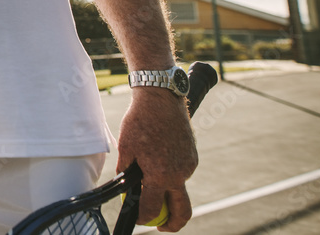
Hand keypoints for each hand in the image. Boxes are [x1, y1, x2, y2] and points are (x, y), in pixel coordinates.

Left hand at [116, 88, 197, 231]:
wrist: (161, 98)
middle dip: (172, 224)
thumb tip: (126, 189)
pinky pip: (182, 172)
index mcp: (160, 174)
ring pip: (179, 188)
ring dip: (167, 191)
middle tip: (161, 226)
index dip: (143, 218)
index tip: (138, 218)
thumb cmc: (140, 121)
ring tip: (150, 174)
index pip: (153, 208)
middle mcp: (179, 174)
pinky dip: (171, 174)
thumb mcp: (126, 148)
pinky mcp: (193, 156)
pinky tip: (159, 158)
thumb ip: (126, 173)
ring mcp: (189, 165)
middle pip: (182, 211)